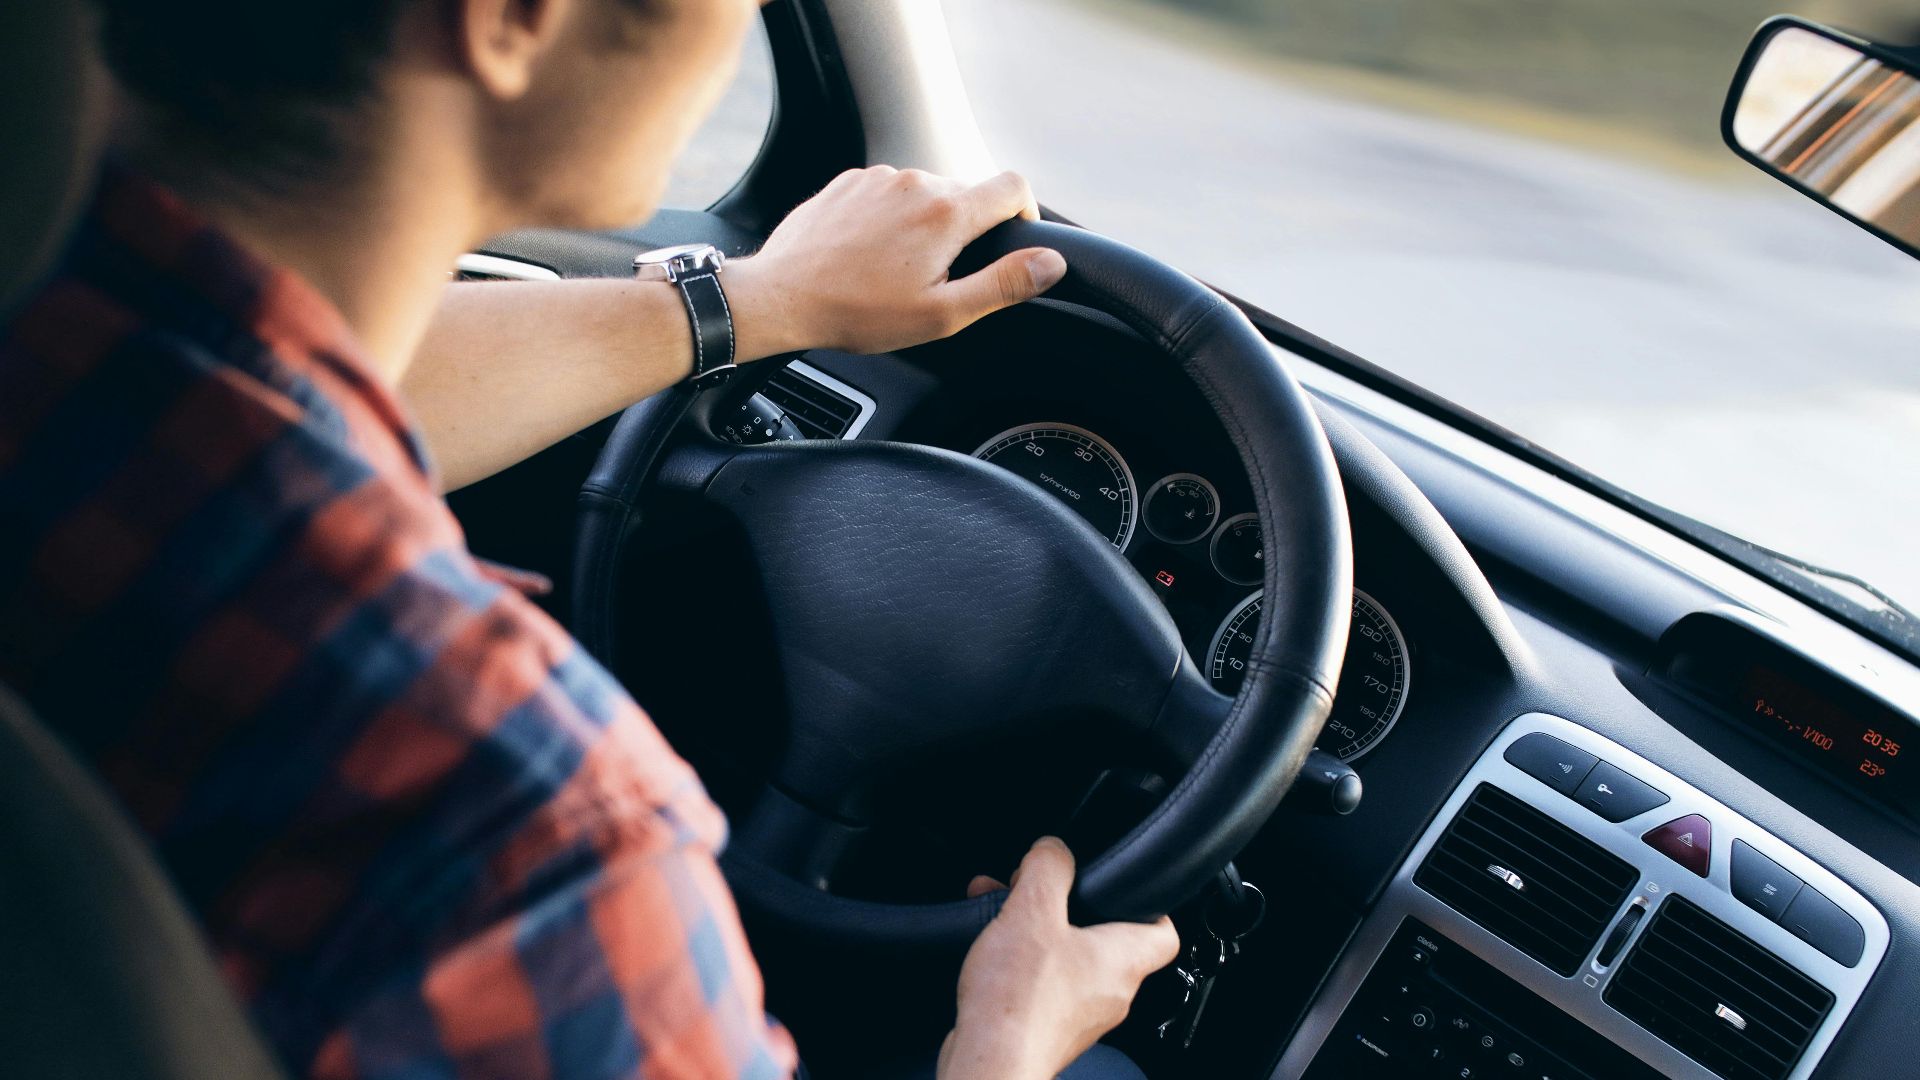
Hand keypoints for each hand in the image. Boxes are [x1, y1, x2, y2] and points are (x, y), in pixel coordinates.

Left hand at [726, 167, 1066, 358]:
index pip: (1014, 187)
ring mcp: (879, 177)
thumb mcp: (941, 313)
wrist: (781, 296)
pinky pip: (888, 192)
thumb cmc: (857, 312)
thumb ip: (1003, 285)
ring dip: (925, 224)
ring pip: (925, 193)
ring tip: (897, 270)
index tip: (1012, 241)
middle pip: (967, 193)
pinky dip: (890, 218)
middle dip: (966, 231)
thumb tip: (1050, 263)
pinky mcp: (849, 181)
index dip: (1024, 213)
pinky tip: (869, 254)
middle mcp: (916, 182)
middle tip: (940, 277)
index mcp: (947, 213)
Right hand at [937, 837, 1180, 1079]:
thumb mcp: (1032, 910)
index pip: (1164, 932)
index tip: (1125, 888)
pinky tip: (990, 953)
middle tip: (1040, 893)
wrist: (991, 1062)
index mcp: (1123, 960)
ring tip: (1002, 915)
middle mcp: (1111, 993)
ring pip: (1068, 961)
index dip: (1150, 905)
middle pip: (1106, 941)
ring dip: (1038, 934)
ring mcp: (1081, 1017)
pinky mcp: (1050, 1030)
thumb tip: (1054, 849)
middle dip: (1068, 911)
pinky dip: (1021, 964)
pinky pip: (1043, 986)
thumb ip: (1048, 868)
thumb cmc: (1019, 1001)